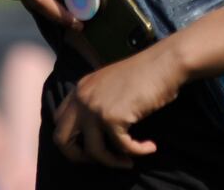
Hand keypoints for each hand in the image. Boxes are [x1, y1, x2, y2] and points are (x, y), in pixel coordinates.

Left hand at [53, 43, 184, 167]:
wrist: (165, 62)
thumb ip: (98, 100)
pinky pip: (122, 147)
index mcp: (80, 88)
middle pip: (61, 139)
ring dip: (113, 162)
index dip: (71, 139)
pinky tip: (150, 147)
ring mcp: (95, 107)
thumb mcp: (112, 83)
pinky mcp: (113, 117)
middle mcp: (82, 97)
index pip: (59, 120)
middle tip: (103, 160)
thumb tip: (98, 132)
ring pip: (93, 151)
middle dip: (79, 157)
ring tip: (129, 161)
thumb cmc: (146, 72)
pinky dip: (137, 151)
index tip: (91, 146)